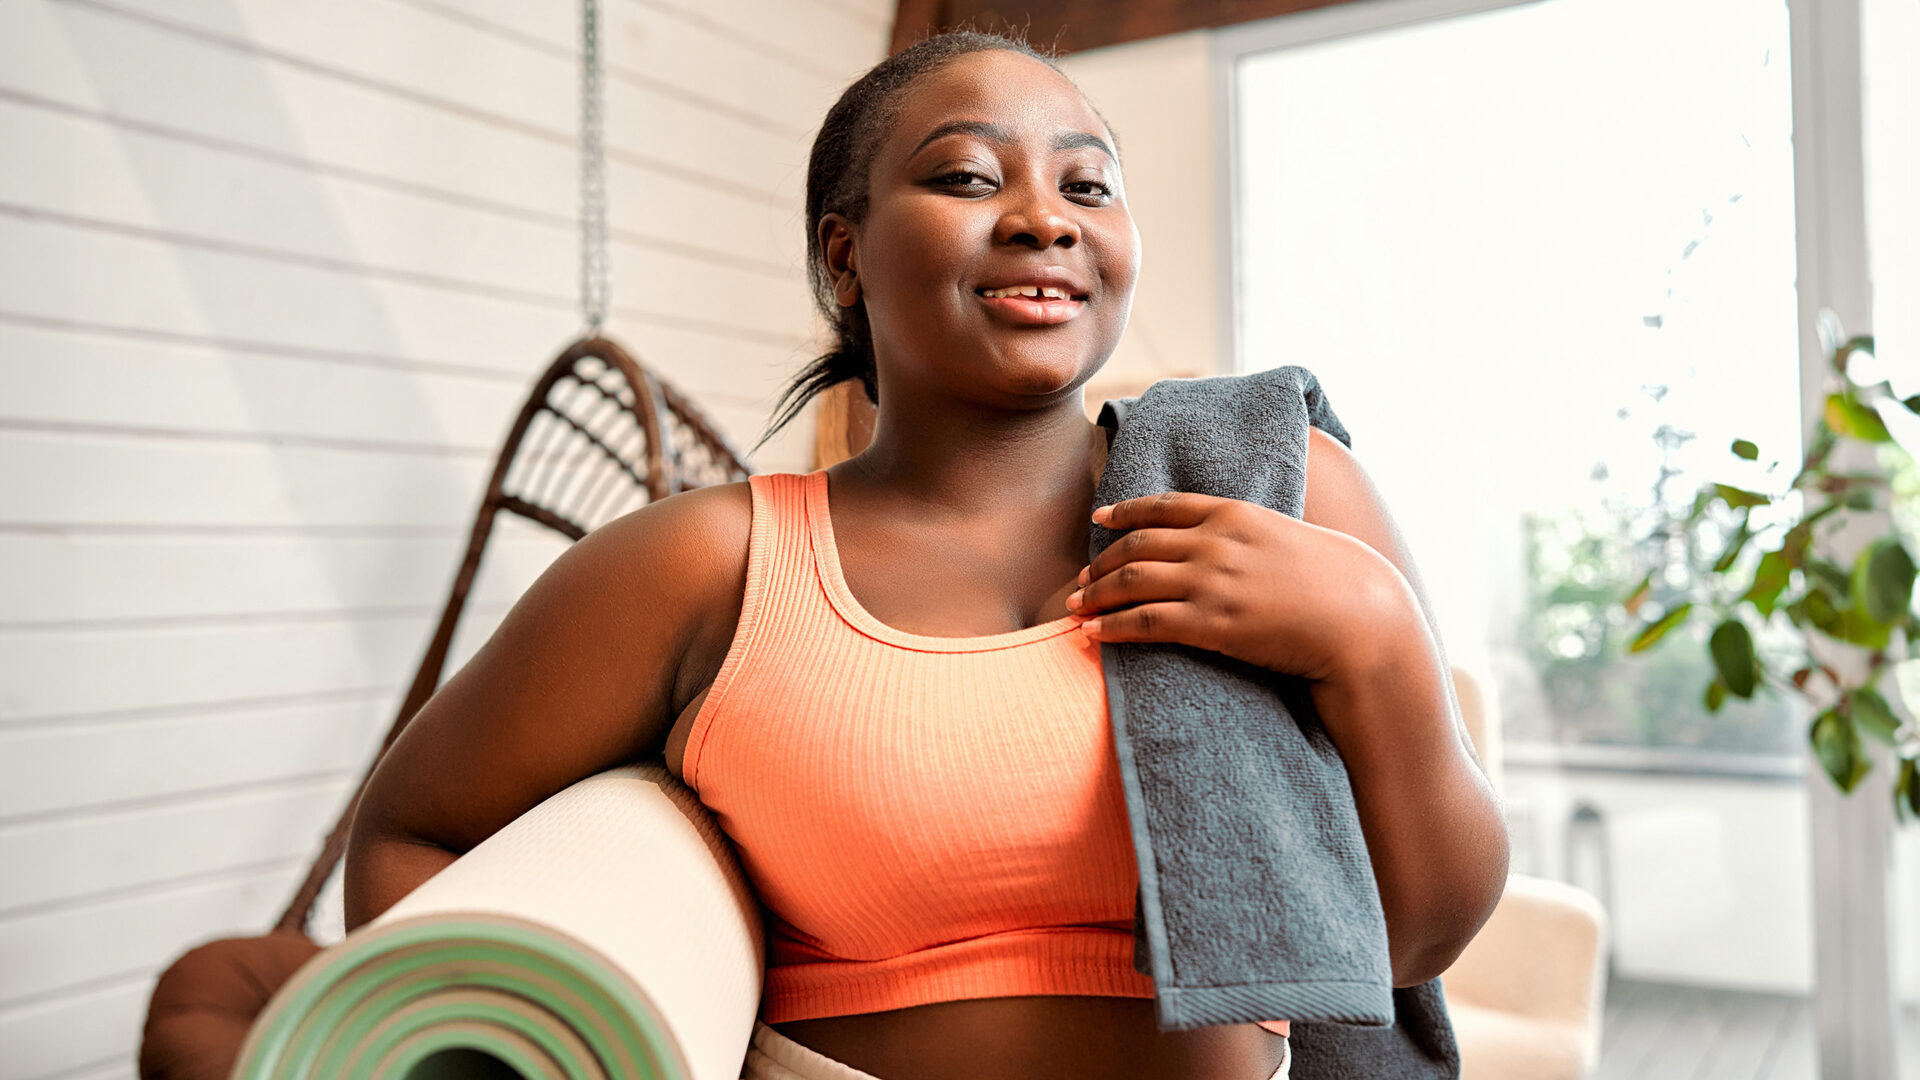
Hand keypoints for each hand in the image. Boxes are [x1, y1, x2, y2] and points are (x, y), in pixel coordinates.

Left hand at [1071, 492, 1403, 680]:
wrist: (1361, 618)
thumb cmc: (1335, 582)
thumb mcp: (1289, 538)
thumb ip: (1252, 534)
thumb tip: (1232, 542)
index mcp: (1235, 514)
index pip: (1165, 506)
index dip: (1126, 511)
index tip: (1101, 517)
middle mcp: (1216, 542)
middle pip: (1138, 545)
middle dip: (1101, 562)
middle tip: (1080, 580)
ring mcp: (1212, 581)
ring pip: (1131, 581)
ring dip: (1095, 595)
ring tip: (1075, 609)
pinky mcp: (1212, 623)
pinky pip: (1145, 622)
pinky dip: (1111, 627)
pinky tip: (1093, 636)